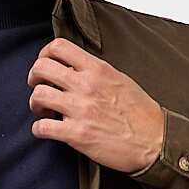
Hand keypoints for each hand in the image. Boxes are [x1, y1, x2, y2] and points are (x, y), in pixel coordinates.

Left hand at [27, 38, 165, 172]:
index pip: (58, 47)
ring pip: (39, 95)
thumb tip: (76, 70)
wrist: (154, 141)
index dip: (44, 55)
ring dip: (35, 104)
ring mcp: (80, 110)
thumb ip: (95, 72)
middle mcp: (86, 85)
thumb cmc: (141, 113)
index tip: (45, 65)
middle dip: (34, 78)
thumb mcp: (119, 79)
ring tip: (43, 111)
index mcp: (97, 69)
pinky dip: (38, 129)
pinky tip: (45, 130)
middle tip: (38, 87)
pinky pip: (42, 127)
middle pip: (42, 68)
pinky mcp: (77, 134)